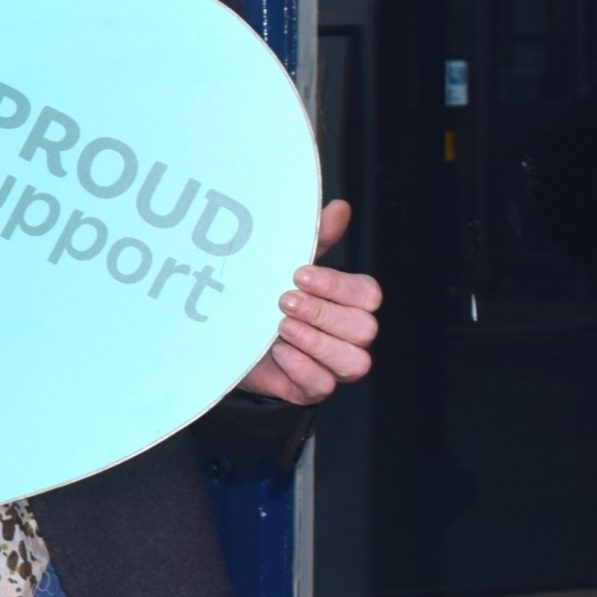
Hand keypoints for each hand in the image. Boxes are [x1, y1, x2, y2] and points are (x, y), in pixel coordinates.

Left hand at [235, 199, 380, 406]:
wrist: (229, 342)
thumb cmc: (266, 299)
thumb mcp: (285, 266)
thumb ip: (315, 240)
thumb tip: (339, 208)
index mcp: (350, 302)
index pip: (367, 294)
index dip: (337, 285)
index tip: (298, 274)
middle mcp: (350, 335)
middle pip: (364, 328)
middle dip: (323, 313)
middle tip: (284, 301)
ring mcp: (334, 365)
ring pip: (354, 361)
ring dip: (316, 342)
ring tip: (280, 327)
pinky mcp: (312, 388)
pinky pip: (323, 385)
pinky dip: (302, 368)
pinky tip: (279, 352)